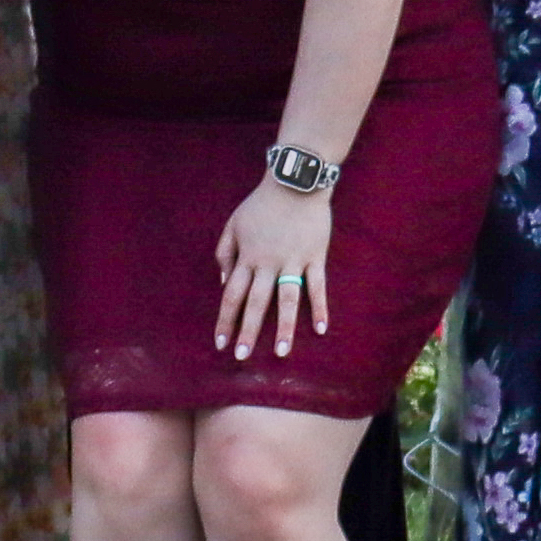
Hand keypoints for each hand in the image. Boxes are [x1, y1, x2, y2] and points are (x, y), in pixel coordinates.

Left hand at [214, 179, 334, 361]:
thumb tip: (223, 283)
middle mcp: (268, 263)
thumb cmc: (261, 204)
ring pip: (287, 299)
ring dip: (283, 327)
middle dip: (248, 332)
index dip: (225, 320)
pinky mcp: (315, 257)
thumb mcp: (234, 224)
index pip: (232, 295)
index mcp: (247, 257)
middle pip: (256, 303)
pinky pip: (317, 286)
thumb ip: (225, 253)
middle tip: (241, 358)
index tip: (220, 343)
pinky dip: (320, 307)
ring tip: (280, 353)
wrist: (295, 182)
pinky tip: (320, 328)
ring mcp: (293, 261)